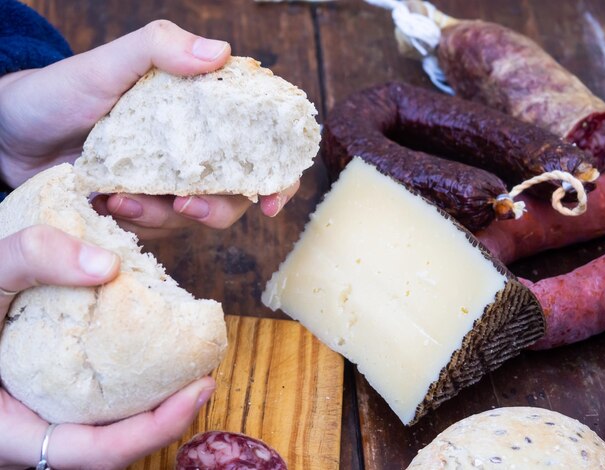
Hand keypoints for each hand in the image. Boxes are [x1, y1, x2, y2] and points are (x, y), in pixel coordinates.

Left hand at [0, 20, 298, 239]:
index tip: (271, 197)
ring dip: (165, 215)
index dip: (278, 172)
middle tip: (185, 203)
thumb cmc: (62, 91)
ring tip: (122, 199)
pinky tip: (108, 204)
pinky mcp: (144, 209)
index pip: (258, 142)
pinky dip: (139, 223)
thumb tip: (222, 52)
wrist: (11, 135)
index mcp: (201, 113)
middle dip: (218, 208)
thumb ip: (158, 48)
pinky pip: (160, 230)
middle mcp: (195, 151)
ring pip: (197, 216)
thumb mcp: (108, 64)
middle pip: (236, 193)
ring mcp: (170, 183)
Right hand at [0, 225, 214, 468]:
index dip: (154, 430)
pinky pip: (90, 402)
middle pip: (111, 446)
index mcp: (7, 430)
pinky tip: (144, 346)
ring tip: (188, 361)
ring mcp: (36, 416)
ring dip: (149, 402)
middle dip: (165, 417)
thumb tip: (109, 265)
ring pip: (103, 426)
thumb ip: (30, 258)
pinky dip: (124, 382)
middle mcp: (26, 433)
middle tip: (205, 371)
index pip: (95, 454)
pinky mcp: (42, 394)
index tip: (201, 388)